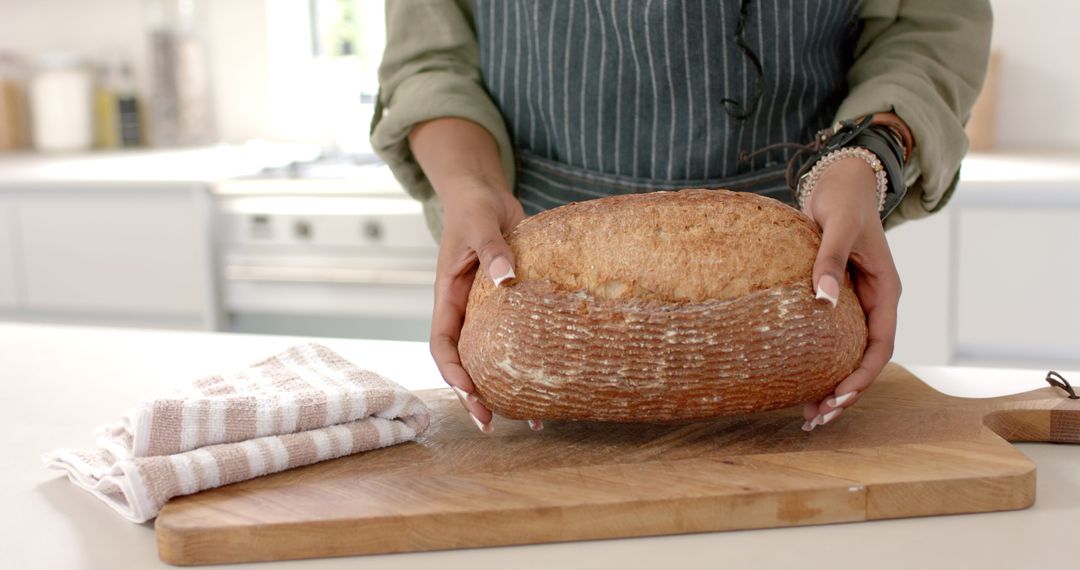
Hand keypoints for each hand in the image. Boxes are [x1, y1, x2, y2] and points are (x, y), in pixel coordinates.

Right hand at [430, 182, 535, 432]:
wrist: (486, 194)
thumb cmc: (475, 206)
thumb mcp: (480, 225)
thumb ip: (493, 250)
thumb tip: (507, 281)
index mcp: (448, 296)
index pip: (442, 343)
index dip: (452, 371)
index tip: (469, 391)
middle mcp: (465, 311)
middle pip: (464, 362)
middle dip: (473, 396)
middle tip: (489, 424)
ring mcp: (486, 312)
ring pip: (491, 358)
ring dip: (503, 389)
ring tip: (527, 420)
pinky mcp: (510, 306)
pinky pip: (517, 339)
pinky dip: (529, 362)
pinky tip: (551, 384)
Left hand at [799, 156, 901, 430]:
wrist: (839, 181)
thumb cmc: (843, 200)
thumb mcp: (838, 227)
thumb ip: (829, 261)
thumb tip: (822, 299)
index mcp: (884, 292)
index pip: (880, 346)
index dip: (862, 377)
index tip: (839, 397)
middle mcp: (872, 303)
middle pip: (863, 360)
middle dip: (844, 392)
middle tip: (816, 418)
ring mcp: (853, 304)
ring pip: (846, 354)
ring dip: (830, 384)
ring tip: (807, 414)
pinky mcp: (833, 299)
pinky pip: (827, 338)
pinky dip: (815, 360)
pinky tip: (793, 380)